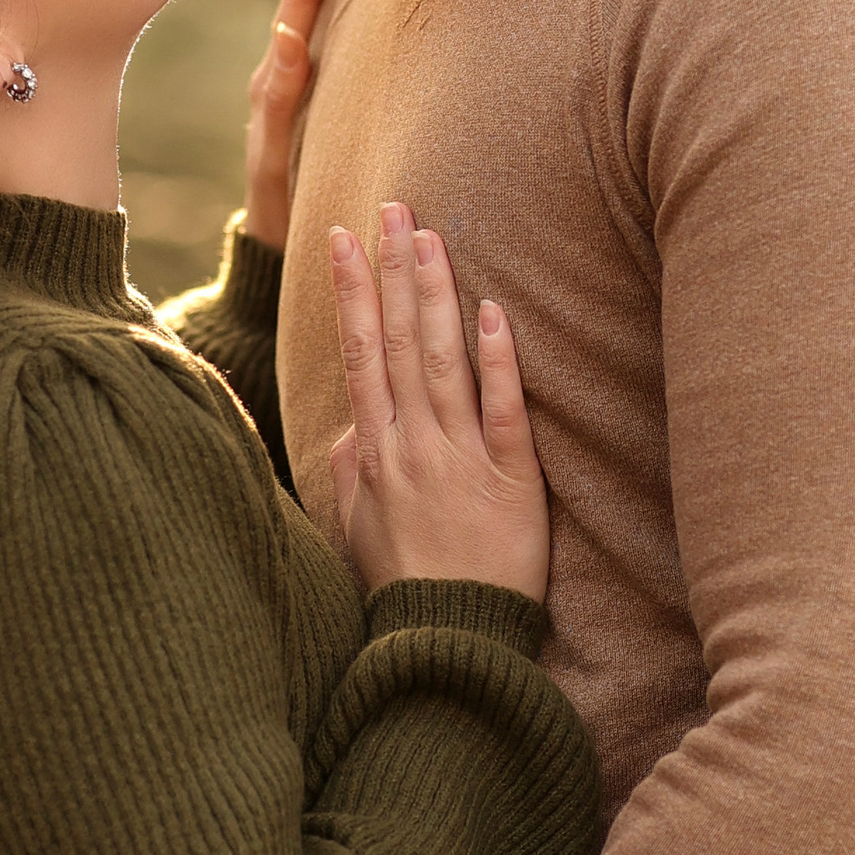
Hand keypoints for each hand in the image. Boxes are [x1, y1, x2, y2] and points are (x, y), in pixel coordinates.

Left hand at [240, 0, 338, 252]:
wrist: (275, 244)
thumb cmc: (277, 207)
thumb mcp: (275, 154)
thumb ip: (279, 100)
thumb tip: (286, 35)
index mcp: (272, 80)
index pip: (295, 8)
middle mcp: (284, 71)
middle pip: (311, 1)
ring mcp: (300, 81)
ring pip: (326, 18)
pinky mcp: (315, 96)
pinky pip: (334, 42)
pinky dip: (353, 11)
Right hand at [328, 206, 549, 601]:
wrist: (448, 647)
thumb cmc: (404, 588)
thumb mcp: (358, 529)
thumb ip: (352, 470)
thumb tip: (348, 427)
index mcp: (374, 452)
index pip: (359, 353)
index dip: (352, 291)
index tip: (342, 237)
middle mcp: (412, 446)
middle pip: (400, 342)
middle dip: (394, 270)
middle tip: (393, 207)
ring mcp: (460, 461)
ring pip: (444, 363)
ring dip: (437, 296)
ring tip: (431, 238)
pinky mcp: (512, 484)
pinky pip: (503, 415)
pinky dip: (497, 364)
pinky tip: (493, 315)